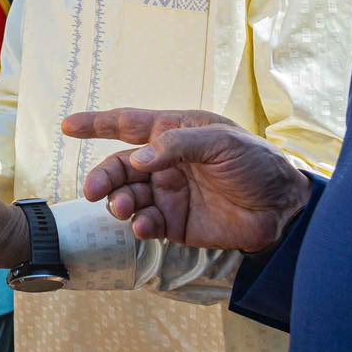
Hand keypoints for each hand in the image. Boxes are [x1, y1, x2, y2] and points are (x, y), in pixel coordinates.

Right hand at [64, 107, 309, 252]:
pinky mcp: (176, 224)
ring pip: (128, 197)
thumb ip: (178, 146)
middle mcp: (165, 163)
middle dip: (103, 177)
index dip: (97, 124)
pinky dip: (139, 226)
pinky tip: (144, 227)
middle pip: (120, 167)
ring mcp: (169, 194)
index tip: (68, 127)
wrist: (283, 208)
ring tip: (124, 210)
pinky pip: (146, 224)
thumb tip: (138, 158)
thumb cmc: (256, 163)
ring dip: (119, 202)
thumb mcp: (221, 142)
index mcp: (174, 133)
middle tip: (93, 191)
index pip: (128, 124)